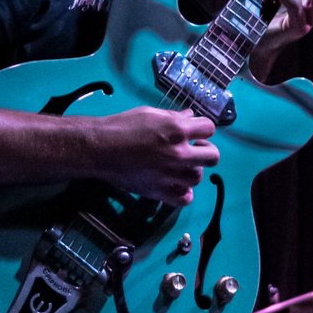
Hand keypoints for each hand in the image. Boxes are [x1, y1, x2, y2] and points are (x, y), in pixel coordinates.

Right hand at [96, 106, 217, 202]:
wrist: (99, 149)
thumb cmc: (122, 126)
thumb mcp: (150, 113)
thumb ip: (174, 116)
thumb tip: (190, 116)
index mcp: (177, 130)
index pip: (210, 128)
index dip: (203, 128)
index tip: (195, 131)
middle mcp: (178, 153)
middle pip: (213, 156)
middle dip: (206, 150)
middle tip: (194, 148)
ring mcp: (170, 175)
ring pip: (199, 177)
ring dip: (192, 170)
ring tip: (180, 166)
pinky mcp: (159, 192)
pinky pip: (185, 199)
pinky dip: (183, 193)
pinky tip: (175, 184)